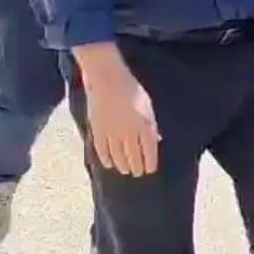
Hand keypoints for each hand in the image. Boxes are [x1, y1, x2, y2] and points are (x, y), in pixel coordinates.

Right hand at [77, 46, 159, 176]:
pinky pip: (102, 150)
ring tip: (125, 170)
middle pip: (133, 156)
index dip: (149, 163)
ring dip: (122, 165)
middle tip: (138, 173)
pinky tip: (110, 164)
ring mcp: (112, 132)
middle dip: (137, 167)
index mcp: (145, 124)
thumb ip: (150, 125)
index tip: (150, 170)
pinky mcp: (97, 130)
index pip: (149, 151)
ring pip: (118, 155)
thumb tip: (155, 140)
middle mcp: (129, 131)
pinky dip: (106, 159)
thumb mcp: (147, 107)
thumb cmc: (131, 90)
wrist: (107, 80)